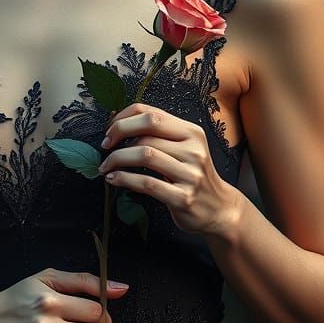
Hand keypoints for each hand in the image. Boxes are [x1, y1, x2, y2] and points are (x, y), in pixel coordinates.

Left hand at [98, 102, 239, 237]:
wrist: (218, 208)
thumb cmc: (192, 175)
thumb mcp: (183, 149)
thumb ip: (158, 135)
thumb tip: (117, 124)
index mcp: (191, 132)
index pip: (151, 114)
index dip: (124, 119)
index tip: (110, 131)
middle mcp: (194, 149)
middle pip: (146, 133)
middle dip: (117, 137)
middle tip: (105, 147)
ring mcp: (190, 174)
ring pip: (145, 155)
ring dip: (117, 159)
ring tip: (106, 166)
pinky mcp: (183, 198)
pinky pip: (146, 183)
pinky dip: (124, 179)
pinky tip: (114, 179)